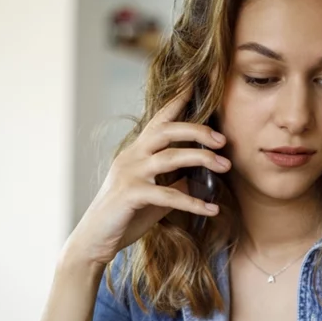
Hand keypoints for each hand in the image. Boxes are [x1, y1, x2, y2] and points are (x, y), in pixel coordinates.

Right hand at [64, 90, 230, 266]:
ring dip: (202, 160)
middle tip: (223, 140)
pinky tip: (212, 209)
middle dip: (198, 131)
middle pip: (167, 130)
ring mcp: (129, 174)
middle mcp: (132, 156)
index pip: (159, 119)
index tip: (196, 82)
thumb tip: (201, 175)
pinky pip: (168, 194)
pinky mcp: (130, 195)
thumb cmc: (126, 215)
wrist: (95, 239)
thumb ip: (175, 181)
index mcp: (137, 151)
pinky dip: (193, 201)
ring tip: (226, 167)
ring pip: (170, 157)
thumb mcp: (155, 194)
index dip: (178, 100)